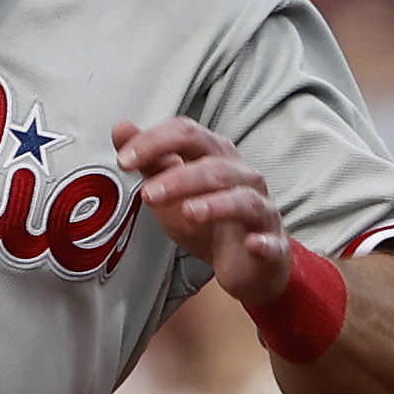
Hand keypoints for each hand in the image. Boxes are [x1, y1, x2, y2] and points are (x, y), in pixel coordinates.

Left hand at [111, 116, 292, 307]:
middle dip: (179, 177)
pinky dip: (263, 242)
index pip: (188, 134)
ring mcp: (260, 209)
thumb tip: (122, 129)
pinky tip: (252, 244)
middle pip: (214, 166)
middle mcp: (242, 177)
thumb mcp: (171, 189)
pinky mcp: (272, 244)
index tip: (125, 160)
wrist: (244, 264)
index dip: (155, 142)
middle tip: (148, 194)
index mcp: (216, 156)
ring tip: (188, 212)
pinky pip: (271, 241)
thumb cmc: (209, 223)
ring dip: (215, 205)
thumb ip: (150, 160)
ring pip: (242, 199)